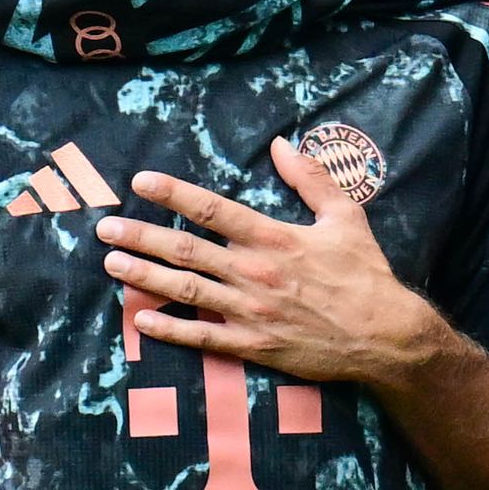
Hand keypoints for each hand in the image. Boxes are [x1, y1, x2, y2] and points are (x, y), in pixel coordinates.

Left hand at [95, 136, 443, 384]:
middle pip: (185, 250)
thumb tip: (282, 143)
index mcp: (274, 238)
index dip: (173, 194)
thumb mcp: (345, 216)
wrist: (384, 335)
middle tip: (105, 226)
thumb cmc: (365, 273)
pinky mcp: (253, 346)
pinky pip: (202, 336)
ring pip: (184, 291)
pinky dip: (169, 329)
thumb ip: (311, 178)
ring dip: (143, 276)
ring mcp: (250, 312)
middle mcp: (255, 273)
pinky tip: (139, 319)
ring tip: (111, 263)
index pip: (212, 209)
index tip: (141, 181)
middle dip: (140, 236)